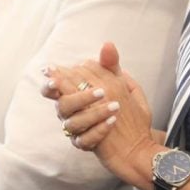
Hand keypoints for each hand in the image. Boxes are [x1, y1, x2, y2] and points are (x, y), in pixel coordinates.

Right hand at [43, 43, 159, 187]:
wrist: (136, 141)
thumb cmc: (124, 109)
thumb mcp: (121, 85)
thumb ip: (111, 66)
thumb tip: (107, 44)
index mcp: (75, 95)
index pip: (56, 87)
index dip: (52, 82)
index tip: (54, 77)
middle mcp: (72, 113)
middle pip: (63, 105)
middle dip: (80, 97)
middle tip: (102, 91)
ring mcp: (77, 130)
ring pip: (74, 123)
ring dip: (94, 113)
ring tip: (115, 107)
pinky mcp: (86, 145)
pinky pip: (85, 140)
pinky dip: (98, 131)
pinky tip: (112, 123)